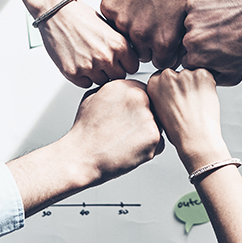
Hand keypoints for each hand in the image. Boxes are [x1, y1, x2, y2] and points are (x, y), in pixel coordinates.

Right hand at [10, 79, 163, 215]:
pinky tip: (129, 151)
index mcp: (124, 85)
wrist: (81, 157)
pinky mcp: (154, 136)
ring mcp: (148, 116)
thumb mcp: (92, 99)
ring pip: (159, 126)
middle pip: (155, 108)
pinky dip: (149, 151)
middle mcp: (138, 97)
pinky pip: (160, 143)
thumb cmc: (84, 133)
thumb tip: (125, 93)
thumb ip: (114, 91)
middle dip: (146, 121)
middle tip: (128, 133)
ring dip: (147, 135)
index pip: (145, 93)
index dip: (139, 108)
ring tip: (125, 142)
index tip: (131, 118)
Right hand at [38, 0, 138, 87]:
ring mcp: (89, 67)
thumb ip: (120, 44)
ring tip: (88, 57)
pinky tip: (79, 62)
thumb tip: (130, 58)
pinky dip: (83, 76)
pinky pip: (85, 84)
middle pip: (118, 76)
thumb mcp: (109, 26)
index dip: (126, 64)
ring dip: (97, 73)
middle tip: (102, 59)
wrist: (56, 13)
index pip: (133, 67)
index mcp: (119, 45)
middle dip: (112, 70)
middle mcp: (106, 57)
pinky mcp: (73, 73)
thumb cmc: (80, 15)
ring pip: (101, 81)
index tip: (120, 61)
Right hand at [101, 0, 196, 68]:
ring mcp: (123, 22)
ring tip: (139, 10)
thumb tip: (174, 57)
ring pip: (123, 37)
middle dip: (144, 42)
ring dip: (129, 28)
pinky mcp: (109, 8)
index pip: (158, 63)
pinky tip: (129, 0)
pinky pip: (111, 20)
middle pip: (139, 53)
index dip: (158, 53)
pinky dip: (118, 12)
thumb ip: (177, 42)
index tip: (158, 45)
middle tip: (148, 24)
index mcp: (163, 42)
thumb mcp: (185, 18)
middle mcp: (142, 35)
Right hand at [146, 68, 228, 172]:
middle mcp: (167, 76)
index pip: (163, 76)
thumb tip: (169, 88)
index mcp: (153, 84)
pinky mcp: (202, 75)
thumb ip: (161, 94)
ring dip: (196, 85)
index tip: (176, 96)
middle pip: (178, 74)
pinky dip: (208, 85)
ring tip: (197, 104)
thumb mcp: (158, 111)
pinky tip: (204, 99)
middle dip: (184, 84)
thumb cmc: (179, 131)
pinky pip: (206, 76)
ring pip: (193, 74)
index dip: (172, 88)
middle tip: (188, 102)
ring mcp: (185, 74)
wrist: (196, 138)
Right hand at [181, 0, 241, 85]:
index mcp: (196, 58)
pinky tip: (221, 12)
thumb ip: (212, 79)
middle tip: (221, 35)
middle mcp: (191, 39)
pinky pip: (193, 8)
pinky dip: (204, 9)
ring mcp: (192, 19)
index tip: (213, 50)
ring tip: (223, 23)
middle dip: (201, 40)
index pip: (188, 60)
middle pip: (186, 42)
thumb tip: (200, 78)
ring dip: (202, 24)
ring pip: (190, 24)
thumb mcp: (234, 75)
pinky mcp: (196, 2)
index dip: (201, 55)